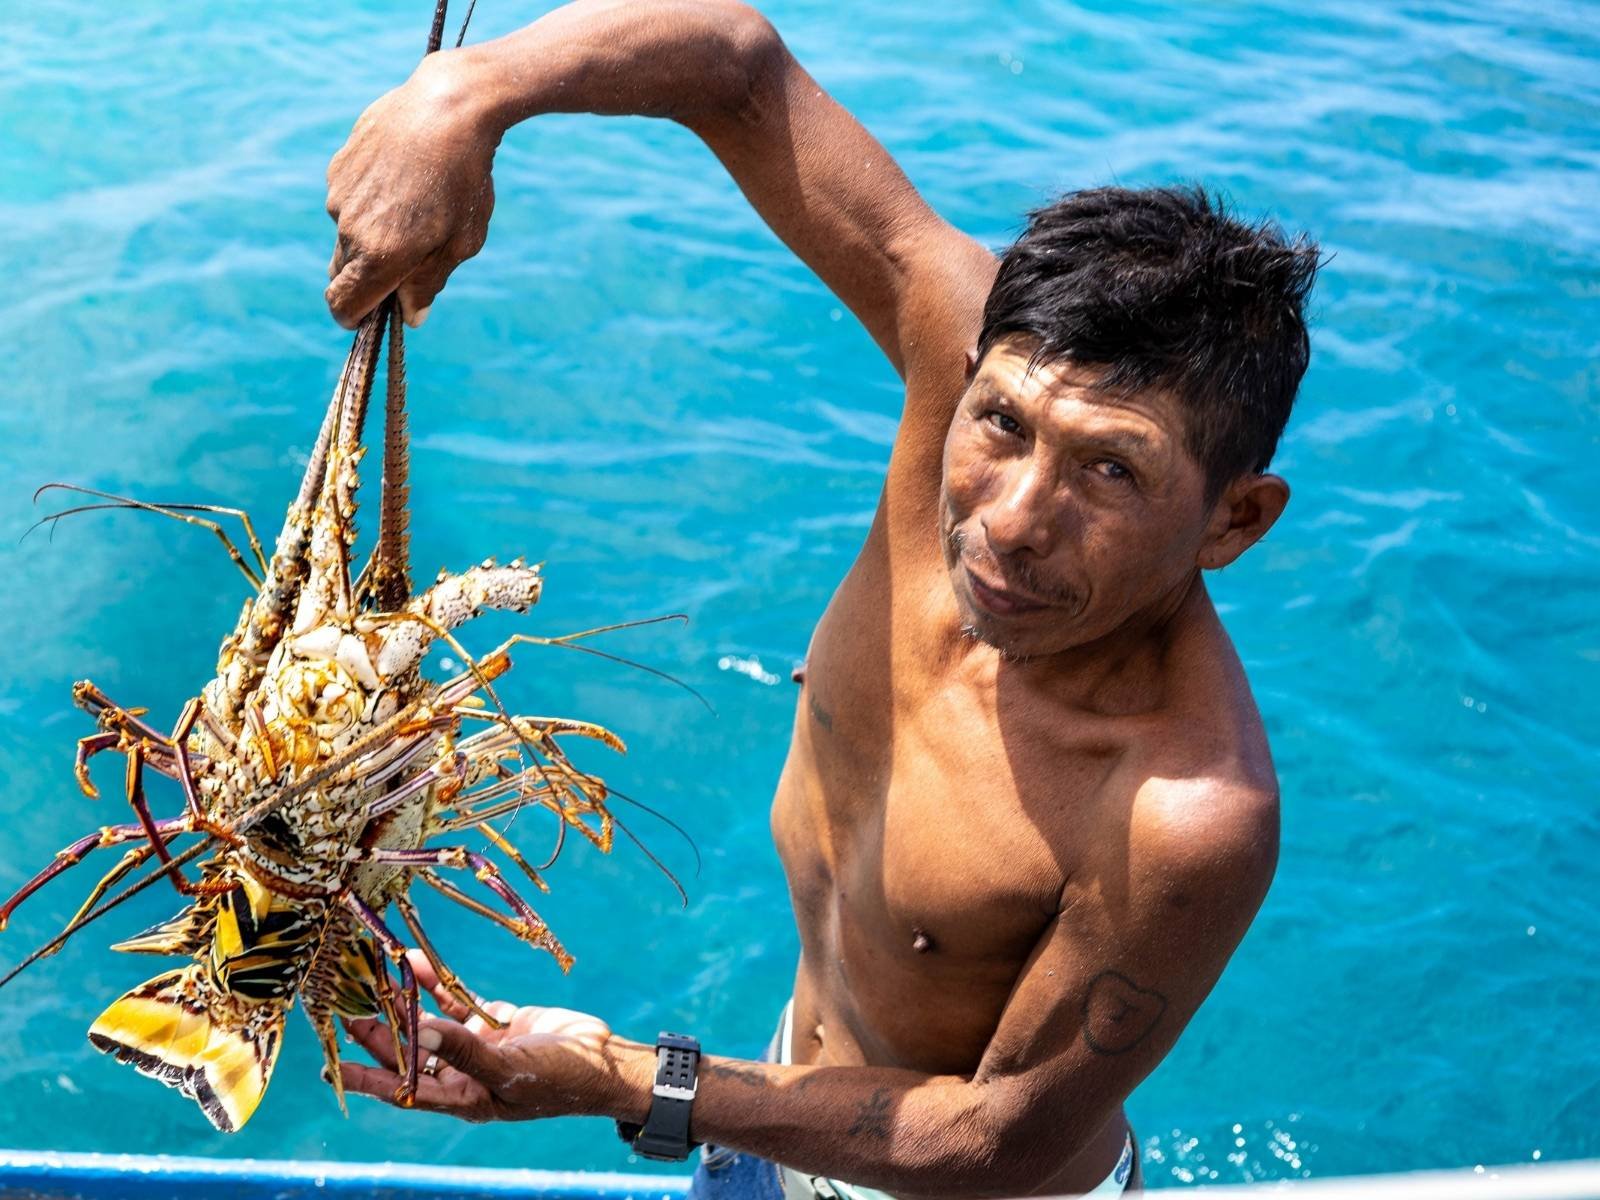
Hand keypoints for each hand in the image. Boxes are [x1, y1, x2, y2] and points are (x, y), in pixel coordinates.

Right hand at [324, 51, 499, 328]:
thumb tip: (410, 316)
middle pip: (343, 272)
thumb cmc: (465, 179)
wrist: (449, 106)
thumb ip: (429, 282)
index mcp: (381, 255)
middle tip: (408, 261)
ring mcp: (340, 195)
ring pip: (347, 234)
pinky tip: (402, 177)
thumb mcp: (461, 241)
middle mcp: (351, 228)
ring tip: (416, 205)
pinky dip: (369, 201)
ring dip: (371, 235)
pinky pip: (348, 199)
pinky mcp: (339, 166)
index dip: (353, 318)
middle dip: (368, 278)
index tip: (371, 317)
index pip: (343, 305)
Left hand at [341, 951, 640, 1123]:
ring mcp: (477, 1045)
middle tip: (347, 1004)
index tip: (330, 1067)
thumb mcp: (510, 1071)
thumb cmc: (560, 1080)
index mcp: (461, 1099)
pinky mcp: (495, 1020)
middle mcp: (461, 1073)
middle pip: (408, 1051)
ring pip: (428, 1021)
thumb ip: (463, 1051)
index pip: (401, 1089)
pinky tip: (416, 962)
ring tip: (375, 976)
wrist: (605, 1061)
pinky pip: (457, 1000)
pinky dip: (436, 982)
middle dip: (378, 1030)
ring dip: (404, 1001)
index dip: (366, 1078)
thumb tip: (418, 1032)